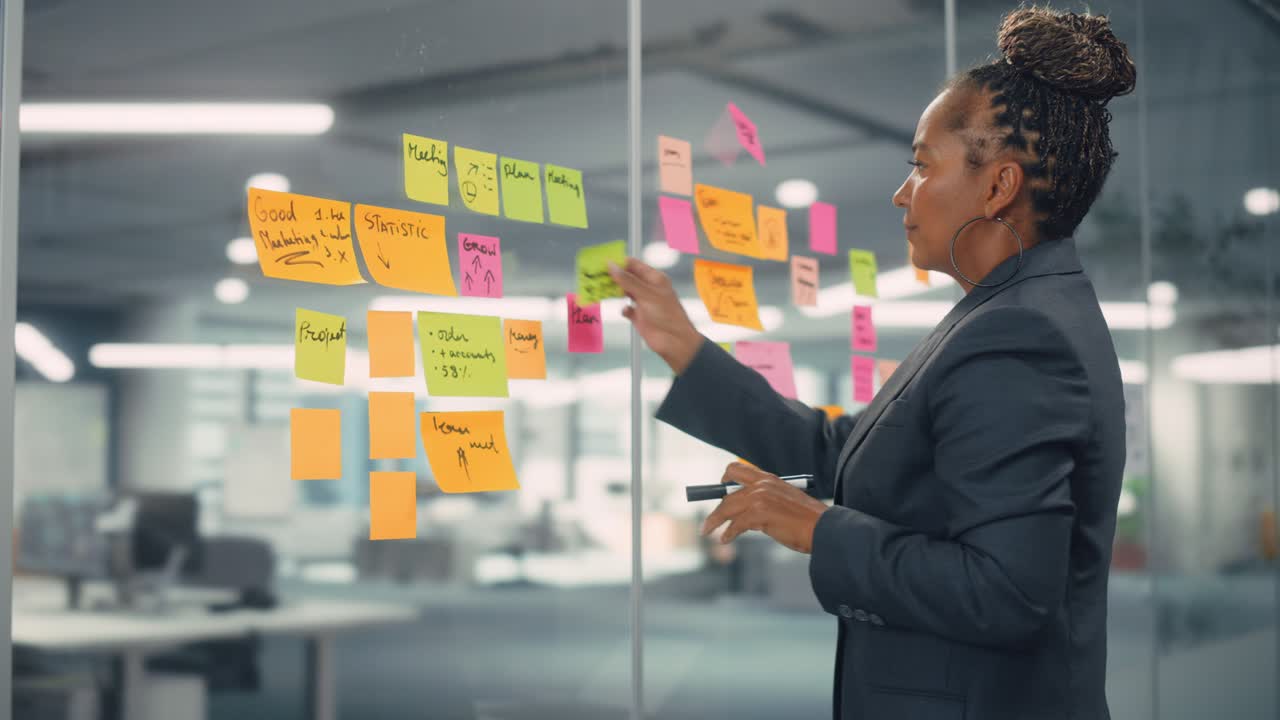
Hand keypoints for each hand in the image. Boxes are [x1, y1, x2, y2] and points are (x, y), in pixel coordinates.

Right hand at [607, 257, 703, 373]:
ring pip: (624, 292)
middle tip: (597, 276)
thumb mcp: (646, 294)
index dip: (619, 262)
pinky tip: (626, 311)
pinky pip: (627, 309)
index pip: (634, 265)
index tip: (603, 262)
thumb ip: (628, 280)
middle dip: (613, 277)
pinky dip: (624, 309)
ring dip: (615, 292)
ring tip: (601, 289)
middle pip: (626, 278)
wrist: (674, 341)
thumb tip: (612, 265)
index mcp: (654, 278)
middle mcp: (648, 289)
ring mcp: (643, 302)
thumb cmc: (667, 314)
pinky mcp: (639, 317)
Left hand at [700, 462, 830, 553]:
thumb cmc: (807, 520)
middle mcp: (762, 484)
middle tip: (709, 520)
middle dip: (715, 507)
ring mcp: (760, 497)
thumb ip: (765, 502)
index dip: (725, 480)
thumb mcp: (784, 502)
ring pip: (727, 507)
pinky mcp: (760, 513)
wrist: (823, 528)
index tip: (720, 490)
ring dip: (714, 521)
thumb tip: (745, 516)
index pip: (737, 469)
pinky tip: (725, 539)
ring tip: (708, 531)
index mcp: (769, 478)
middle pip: (727, 492)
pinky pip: (736, 524)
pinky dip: (728, 533)